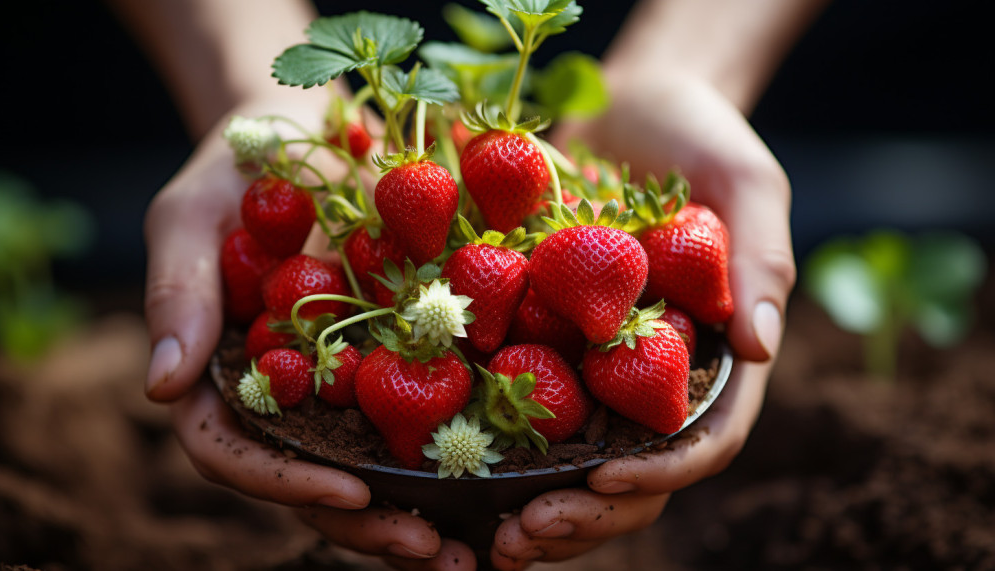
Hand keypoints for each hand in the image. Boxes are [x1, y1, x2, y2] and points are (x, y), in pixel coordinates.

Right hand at [143, 97, 461, 567]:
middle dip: (365, 524)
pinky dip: (453, 451)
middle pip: (309, 480)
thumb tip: (157, 390)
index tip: (352, 492)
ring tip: (471, 550)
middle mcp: (281, 393)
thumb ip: (178, 295)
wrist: (307, 126)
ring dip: (415, 514)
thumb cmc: (235, 164)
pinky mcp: (394, 355)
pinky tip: (505, 478)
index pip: (235, 451)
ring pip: (368, 466)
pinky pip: (420, 412)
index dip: (286, 482)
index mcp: (220, 373)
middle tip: (430, 553)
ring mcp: (339, 381)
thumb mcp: (192, 215)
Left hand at [491, 76, 794, 567]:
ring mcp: (596, 366)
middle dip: (584, 513)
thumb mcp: (747, 185)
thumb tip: (762, 349)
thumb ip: (760, 260)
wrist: (633, 106)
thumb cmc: (703, 137)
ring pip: (572, 461)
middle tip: (522, 537)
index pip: (701, 437)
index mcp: (712, 357)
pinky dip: (492, 446)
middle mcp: (653, 377)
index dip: (659, 470)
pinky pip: (520, 403)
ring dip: (533, 506)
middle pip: (632, 470)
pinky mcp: (544, 341)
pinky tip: (447, 467)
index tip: (605, 476)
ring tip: (485, 538)